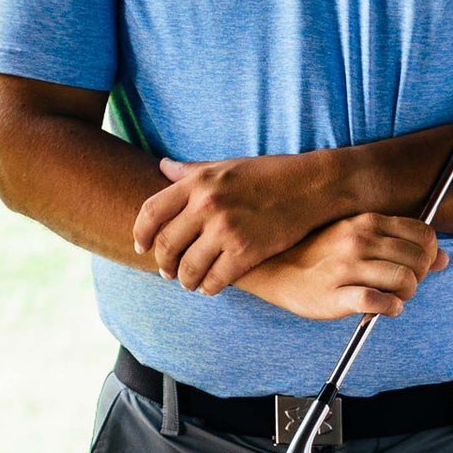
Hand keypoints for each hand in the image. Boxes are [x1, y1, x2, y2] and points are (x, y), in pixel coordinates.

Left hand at [133, 150, 345, 293]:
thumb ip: (190, 171)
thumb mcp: (224, 166)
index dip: (141, 234)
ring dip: (185, 280)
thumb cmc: (268, 174)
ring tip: (188, 282)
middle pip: (167, 245)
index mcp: (197, 183)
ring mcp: (226, 230)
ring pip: (189, 268)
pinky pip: (216, 280)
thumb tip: (162, 167)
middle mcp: (206, 206)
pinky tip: (210, 286)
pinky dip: (209, 287)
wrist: (312, 186)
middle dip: (163, 263)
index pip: (150, 212)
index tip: (141, 246)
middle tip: (166, 271)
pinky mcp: (247, 252)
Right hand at [235, 215, 446, 320]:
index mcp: (366, 222)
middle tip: (404, 285)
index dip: (429, 254)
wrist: (273, 269)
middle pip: (419, 260)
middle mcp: (358, 240)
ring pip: (404, 281)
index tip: (418, 265)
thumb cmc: (319, 255)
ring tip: (394, 297)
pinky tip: (384, 308)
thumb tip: (444, 258)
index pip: (423, 234)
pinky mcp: (335, 295)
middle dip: (420, 277)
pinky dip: (389, 309)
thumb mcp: (358, 237)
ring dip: (406, 295)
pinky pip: (377, 302)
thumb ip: (401, 243)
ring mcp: (346, 267)